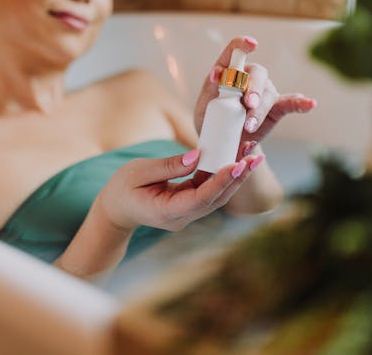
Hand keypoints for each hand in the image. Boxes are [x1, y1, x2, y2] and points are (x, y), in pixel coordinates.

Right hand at [96, 149, 264, 231]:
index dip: (220, 182)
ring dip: (235, 176)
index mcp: (166, 211)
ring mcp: (187, 213)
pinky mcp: (190, 205)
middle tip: (255, 156)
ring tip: (253, 154)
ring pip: (217, 196)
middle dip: (236, 177)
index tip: (236, 164)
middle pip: (216, 199)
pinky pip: (210, 191)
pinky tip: (236, 158)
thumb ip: (167, 165)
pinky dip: (223, 175)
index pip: (200, 199)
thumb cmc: (122, 188)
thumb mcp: (138, 171)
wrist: (116, 210)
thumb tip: (198, 155)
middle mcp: (182, 216)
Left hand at [194, 36, 316, 157]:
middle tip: (248, 104)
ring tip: (249, 127)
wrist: (223, 142)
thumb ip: (210, 90)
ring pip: (268, 94)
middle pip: (257, 74)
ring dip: (260, 110)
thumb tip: (217, 74)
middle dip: (254, 89)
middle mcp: (249, 77)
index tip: (251, 45)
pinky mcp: (275, 108)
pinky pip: (290, 103)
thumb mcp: (205, 107)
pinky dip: (300, 103)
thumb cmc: (210, 120)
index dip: (242, 45)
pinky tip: (310, 103)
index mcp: (228, 72)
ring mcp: (264, 92)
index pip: (235, 52)